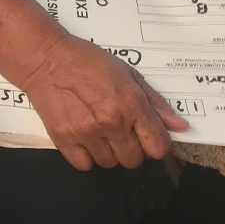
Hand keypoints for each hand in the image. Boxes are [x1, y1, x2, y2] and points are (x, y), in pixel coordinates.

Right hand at [18, 33, 185, 170]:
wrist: (44, 57)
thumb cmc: (86, 60)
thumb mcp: (127, 73)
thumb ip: (155, 101)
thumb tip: (180, 126)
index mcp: (131, 104)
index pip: (158, 147)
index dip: (154, 143)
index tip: (144, 135)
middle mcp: (111, 122)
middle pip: (134, 160)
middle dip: (129, 147)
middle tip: (117, 129)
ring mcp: (86, 132)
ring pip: (109, 164)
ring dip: (106, 151)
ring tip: (97, 129)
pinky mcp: (63, 138)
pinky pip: (84, 165)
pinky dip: (85, 156)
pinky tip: (82, 137)